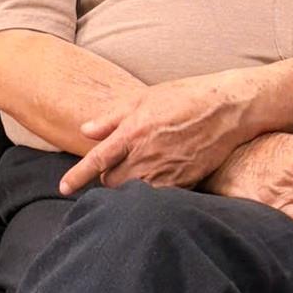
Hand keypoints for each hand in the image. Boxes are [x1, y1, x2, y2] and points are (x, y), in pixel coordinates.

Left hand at [59, 74, 250, 194]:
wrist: (228, 108)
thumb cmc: (187, 96)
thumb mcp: (147, 98)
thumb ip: (114, 116)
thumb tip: (86, 130)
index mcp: (134, 132)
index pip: (97, 160)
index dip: (77, 177)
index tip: (64, 188)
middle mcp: (147, 155)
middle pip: (112, 183)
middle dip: (109, 178)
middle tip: (116, 167)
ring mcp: (166, 171)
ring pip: (134, 193)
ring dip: (130, 187)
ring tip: (135, 175)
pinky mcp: (184, 182)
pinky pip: (159, 197)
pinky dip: (152, 193)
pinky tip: (157, 180)